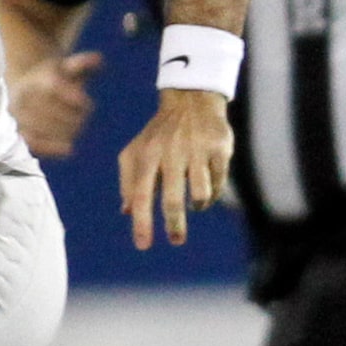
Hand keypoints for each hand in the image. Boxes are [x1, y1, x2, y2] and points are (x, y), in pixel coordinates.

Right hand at [9, 51, 103, 157]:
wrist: (25, 86)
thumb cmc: (52, 76)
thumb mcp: (66, 65)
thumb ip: (82, 63)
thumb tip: (98, 60)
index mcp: (35, 77)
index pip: (53, 85)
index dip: (71, 95)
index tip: (88, 104)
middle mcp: (22, 96)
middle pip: (49, 109)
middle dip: (71, 115)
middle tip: (85, 118)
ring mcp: (18, 115)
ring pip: (42, 127)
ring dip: (64, 130)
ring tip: (78, 129)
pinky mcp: (19, 130)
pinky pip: (33, 142)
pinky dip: (52, 147)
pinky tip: (69, 148)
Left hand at [118, 87, 232, 248]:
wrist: (191, 100)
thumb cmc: (159, 134)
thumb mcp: (136, 152)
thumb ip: (128, 181)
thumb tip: (126, 212)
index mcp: (147, 155)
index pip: (140, 195)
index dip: (141, 223)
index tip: (143, 245)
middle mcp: (171, 152)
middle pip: (172, 199)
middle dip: (174, 225)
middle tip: (176, 240)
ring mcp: (196, 149)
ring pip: (200, 193)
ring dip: (198, 206)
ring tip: (196, 207)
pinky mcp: (219, 147)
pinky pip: (218, 183)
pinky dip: (213, 193)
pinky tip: (208, 191)